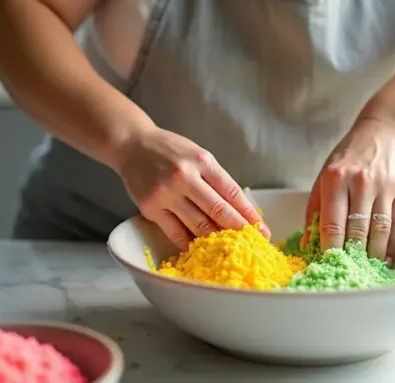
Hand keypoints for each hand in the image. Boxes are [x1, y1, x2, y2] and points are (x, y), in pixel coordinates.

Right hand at [114, 127, 268, 249]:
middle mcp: (184, 177)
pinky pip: (176, 233)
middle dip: (239, 229)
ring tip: (232, 249)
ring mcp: (166, 194)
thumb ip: (216, 179)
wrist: (132, 145)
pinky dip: (191, 244)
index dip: (248, 213)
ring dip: (218, 240)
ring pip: (198, 225)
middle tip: (253, 243)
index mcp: (202, 161)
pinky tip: (203, 249)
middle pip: (218, 211)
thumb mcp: (198, 155)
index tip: (261, 228)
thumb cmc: (170, 150)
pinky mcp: (151, 208)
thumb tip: (239, 210)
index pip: (232, 192)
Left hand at [301, 117, 394, 260]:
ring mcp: (384, 185)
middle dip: (352, 256)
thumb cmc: (349, 155)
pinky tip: (387, 256)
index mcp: (335, 179)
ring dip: (374, 255)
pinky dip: (393, 244)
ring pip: (379, 231)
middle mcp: (360, 182)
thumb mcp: (325, 174)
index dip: (330, 249)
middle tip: (348, 271)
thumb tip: (307, 242)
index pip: (332, 224)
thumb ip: (315, 208)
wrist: (385, 130)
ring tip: (368, 268)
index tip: (327, 264)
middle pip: (357, 231)